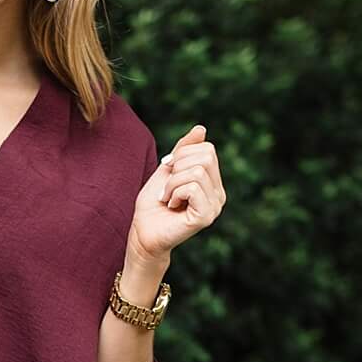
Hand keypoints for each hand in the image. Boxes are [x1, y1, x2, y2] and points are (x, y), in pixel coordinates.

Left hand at [127, 125, 226, 263]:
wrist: (143, 232)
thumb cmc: (153, 204)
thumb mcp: (168, 169)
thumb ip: (185, 150)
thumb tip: (202, 129)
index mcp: (213, 183)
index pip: (207, 149)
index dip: (182, 154)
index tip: (168, 170)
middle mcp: (219, 194)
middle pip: (206, 156)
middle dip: (178, 167)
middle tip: (167, 187)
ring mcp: (215, 206)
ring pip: (198, 171)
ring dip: (173, 182)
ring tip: (167, 197)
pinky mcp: (206, 216)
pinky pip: (193, 187)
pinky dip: (175, 192)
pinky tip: (171, 205)